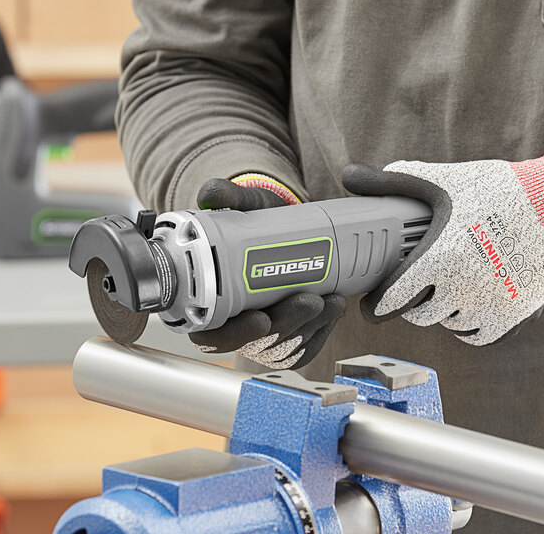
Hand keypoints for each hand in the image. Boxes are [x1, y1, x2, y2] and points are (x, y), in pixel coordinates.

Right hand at [191, 177, 345, 368]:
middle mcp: (234, 325)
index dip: (234, 334)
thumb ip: (227, 197)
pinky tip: (334, 309)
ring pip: (285, 347)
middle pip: (256, 344)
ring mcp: (263, 335)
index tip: (261, 318)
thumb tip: (210, 196)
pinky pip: (305, 346)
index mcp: (210, 304)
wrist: (285, 230)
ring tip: (331, 300)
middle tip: (310, 299)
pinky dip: (322, 331)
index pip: (211, 335)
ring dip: (311, 327)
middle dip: (288, 326)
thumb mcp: (245, 207)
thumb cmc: (257, 225)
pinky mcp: (289, 336)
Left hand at [342, 154, 543, 344]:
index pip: (393, 298)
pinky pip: (478, 337)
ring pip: (448, 325)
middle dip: (409, 306)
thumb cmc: (495, 190)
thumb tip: (351, 175)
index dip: (376, 308)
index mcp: (438, 258)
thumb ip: (393, 180)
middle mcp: (462, 288)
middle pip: (419, 315)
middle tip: (409, 292)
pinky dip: (467, 328)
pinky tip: (464, 308)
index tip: (370, 309)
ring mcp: (489, 304)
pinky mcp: (514, 314)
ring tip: (440, 294)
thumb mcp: (441, 180)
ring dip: (439, 314)